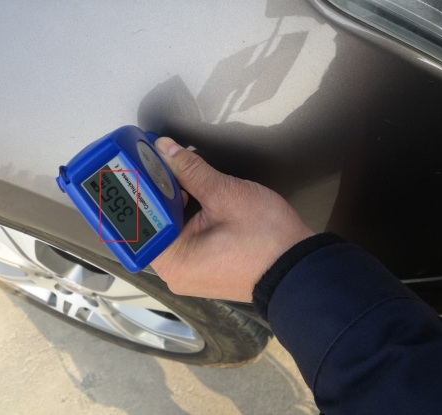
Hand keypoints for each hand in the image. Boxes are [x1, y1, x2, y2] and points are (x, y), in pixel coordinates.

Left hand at [151, 137, 314, 301]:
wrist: (299, 268)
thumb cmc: (267, 238)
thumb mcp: (226, 195)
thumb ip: (191, 170)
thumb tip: (165, 149)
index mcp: (173, 260)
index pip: (142, 218)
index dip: (144, 187)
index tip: (145, 163)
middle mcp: (174, 273)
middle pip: (153, 224)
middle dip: (160, 194)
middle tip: (161, 165)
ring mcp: (187, 274)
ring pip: (169, 231)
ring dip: (174, 205)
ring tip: (179, 178)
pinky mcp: (201, 270)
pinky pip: (183, 241)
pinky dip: (185, 219)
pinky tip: (193, 198)